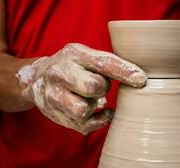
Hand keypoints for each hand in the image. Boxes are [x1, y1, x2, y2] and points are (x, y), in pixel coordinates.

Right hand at [16, 43, 146, 133]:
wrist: (38, 78)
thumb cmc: (72, 66)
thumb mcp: (86, 55)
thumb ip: (109, 62)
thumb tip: (139, 78)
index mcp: (74, 54)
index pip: (103, 62)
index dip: (124, 71)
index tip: (142, 79)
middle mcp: (60, 73)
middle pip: (93, 86)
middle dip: (102, 88)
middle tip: (100, 86)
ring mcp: (54, 96)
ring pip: (84, 110)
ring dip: (94, 106)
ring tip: (92, 98)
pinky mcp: (56, 115)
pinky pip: (84, 125)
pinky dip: (97, 120)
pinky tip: (98, 111)